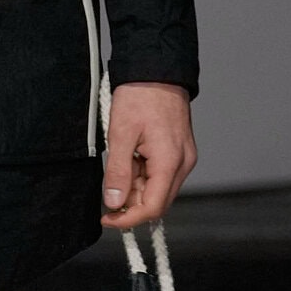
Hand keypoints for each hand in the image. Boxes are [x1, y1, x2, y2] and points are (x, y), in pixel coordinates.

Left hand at [100, 82, 195, 228]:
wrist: (157, 71)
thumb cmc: (140, 96)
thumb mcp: (120, 135)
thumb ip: (118, 173)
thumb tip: (114, 203)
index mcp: (170, 162)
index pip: (152, 208)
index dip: (128, 219)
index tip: (107, 218)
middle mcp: (183, 164)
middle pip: (157, 202)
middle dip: (131, 203)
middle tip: (109, 191)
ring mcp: (184, 158)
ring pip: (158, 189)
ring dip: (136, 187)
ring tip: (121, 161)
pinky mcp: (180, 152)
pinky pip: (161, 175)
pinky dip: (143, 174)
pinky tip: (132, 157)